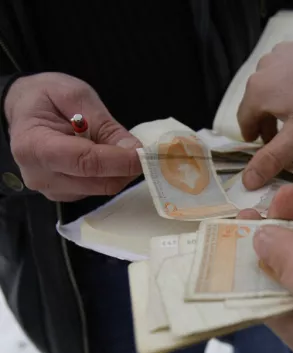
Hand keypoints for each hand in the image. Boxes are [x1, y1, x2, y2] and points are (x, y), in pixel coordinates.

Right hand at [4, 72, 142, 200]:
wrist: (24, 109)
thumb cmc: (46, 97)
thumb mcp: (76, 96)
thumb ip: (105, 124)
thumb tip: (133, 149)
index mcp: (34, 146)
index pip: (85, 162)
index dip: (120, 161)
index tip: (145, 153)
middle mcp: (40, 175)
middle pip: (99, 182)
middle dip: (126, 167)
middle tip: (141, 147)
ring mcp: (52, 189)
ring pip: (103, 188)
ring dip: (120, 170)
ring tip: (116, 144)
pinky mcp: (65, 195)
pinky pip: (98, 189)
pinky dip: (111, 173)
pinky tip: (105, 154)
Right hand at [237, 32, 292, 189]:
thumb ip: (272, 159)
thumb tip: (247, 180)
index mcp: (256, 92)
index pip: (244, 122)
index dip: (256, 139)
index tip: (269, 148)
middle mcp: (261, 69)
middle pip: (257, 104)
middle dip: (268, 122)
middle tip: (287, 138)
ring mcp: (279, 54)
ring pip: (272, 88)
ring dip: (280, 104)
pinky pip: (286, 72)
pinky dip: (292, 86)